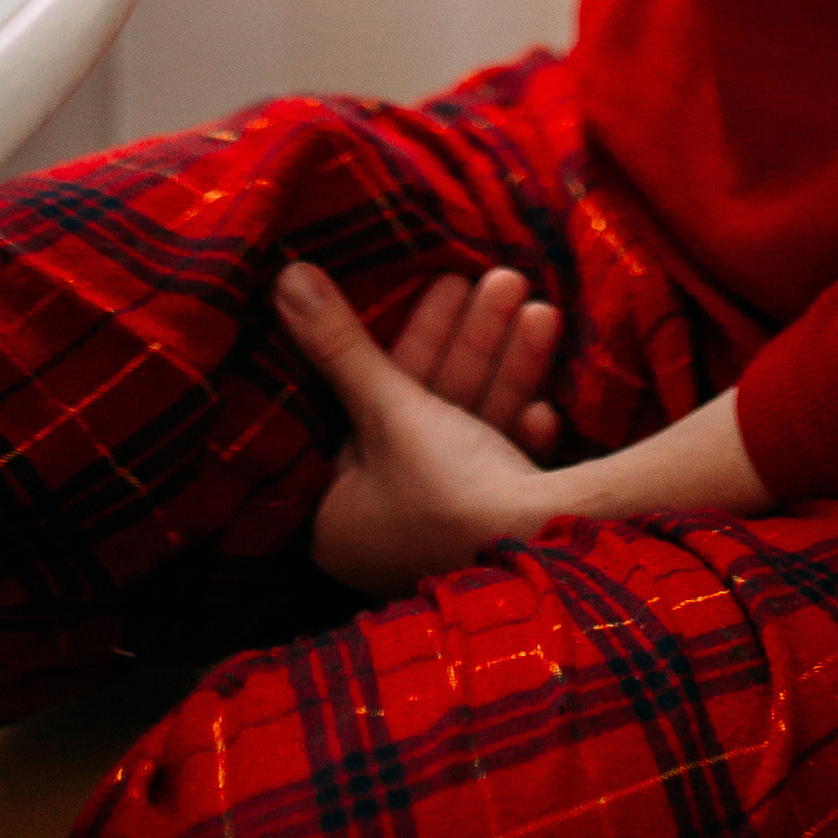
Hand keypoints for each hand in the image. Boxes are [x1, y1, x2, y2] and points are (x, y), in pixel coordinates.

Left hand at [275, 259, 563, 597]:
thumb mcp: (390, 407)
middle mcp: (385, 529)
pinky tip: (545, 412)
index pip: (363, 407)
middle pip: (426, 410)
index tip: (446, 285)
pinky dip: (523, 433)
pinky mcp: (494, 531)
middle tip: (506, 280)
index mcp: (339, 516)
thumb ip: (339, 343)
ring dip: (509, 369)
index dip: (413, 340)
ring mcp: (444, 533)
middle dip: (473, 342)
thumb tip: (285, 278)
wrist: (552, 559)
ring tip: (540, 310)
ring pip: (472, 429)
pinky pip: (502, 468)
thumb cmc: (448, 491)